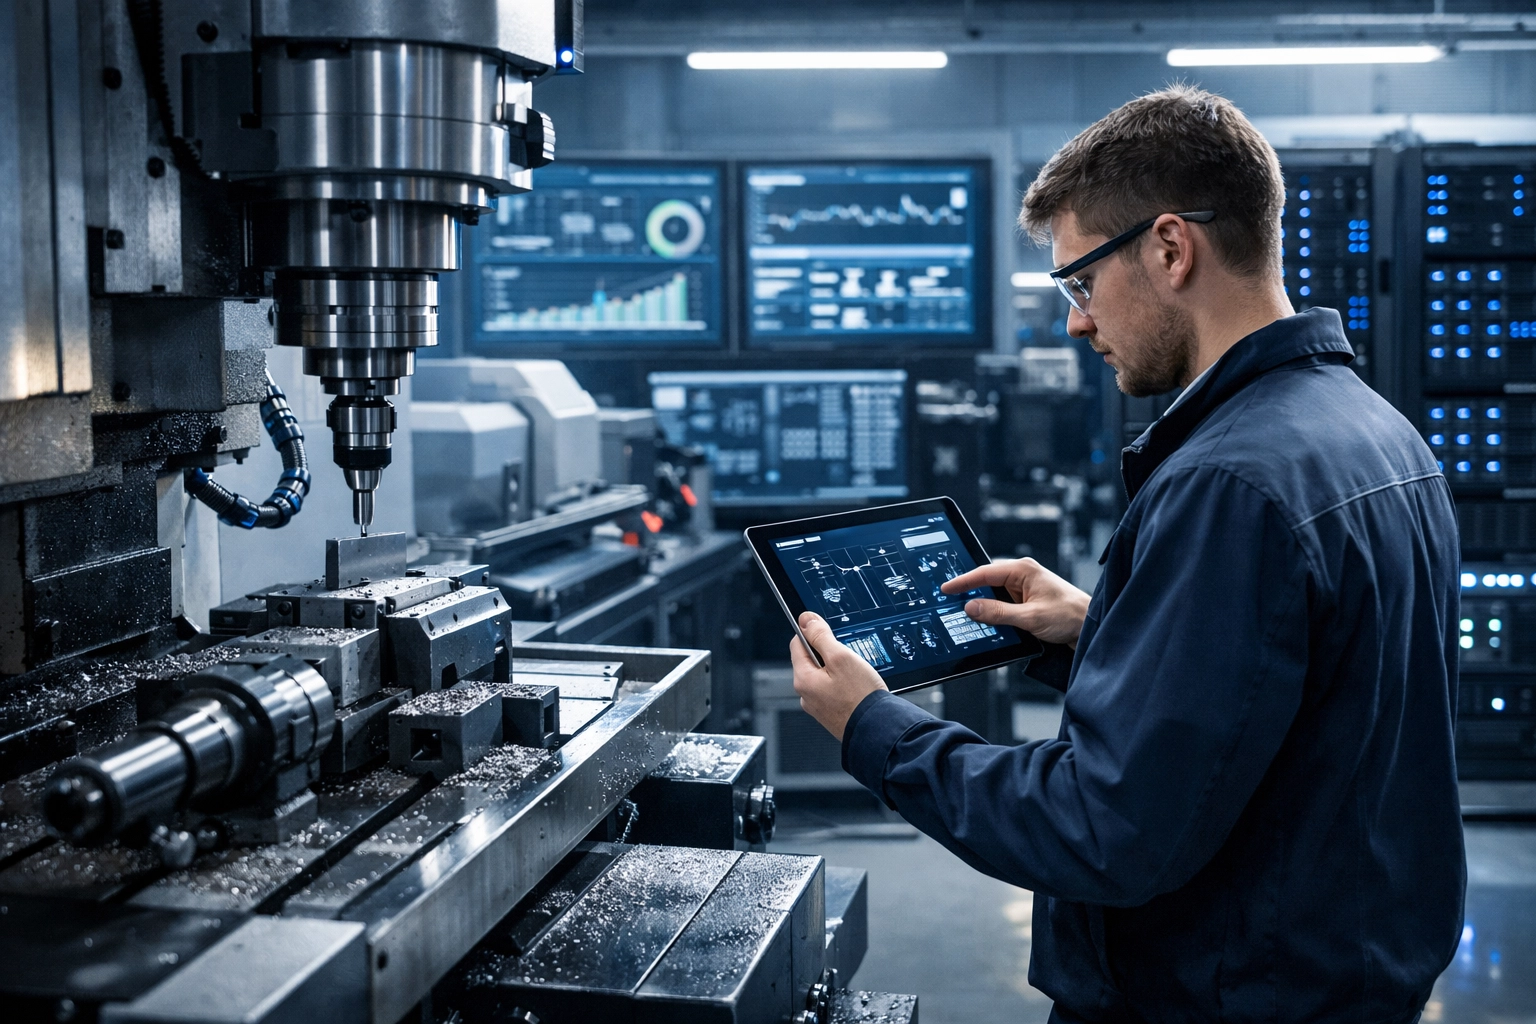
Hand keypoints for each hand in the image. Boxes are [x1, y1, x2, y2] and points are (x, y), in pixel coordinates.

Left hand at [790, 612, 888, 740]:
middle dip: (828, 653)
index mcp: (803, 679)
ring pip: (823, 676)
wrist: (877, 729)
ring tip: (856, 674)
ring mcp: (818, 706)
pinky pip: (833, 690)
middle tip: (849, 656)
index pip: (797, 643)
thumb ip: (821, 636)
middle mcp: (806, 695)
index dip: (812, 633)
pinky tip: (857, 688)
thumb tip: (806, 620)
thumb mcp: (841, 657)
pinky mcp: (831, 714)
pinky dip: (843, 685)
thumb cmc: (861, 697)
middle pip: (811, 660)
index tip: (827, 630)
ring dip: (837, 670)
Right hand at [941, 557, 1091, 647]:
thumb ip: (998, 613)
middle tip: (952, 605)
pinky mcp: (1026, 601)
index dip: (963, 581)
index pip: (984, 573)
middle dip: (971, 594)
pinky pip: (1003, 604)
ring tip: (970, 617)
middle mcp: (1022, 575)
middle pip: (987, 583)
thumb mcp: (1030, 617)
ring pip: (994, 595)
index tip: (946, 589)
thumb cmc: (1069, 615)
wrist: (1090, 626)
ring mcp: (1024, 588)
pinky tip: (989, 622)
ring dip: (984, 606)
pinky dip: (994, 612)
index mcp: (1023, 570)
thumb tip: (972, 607)